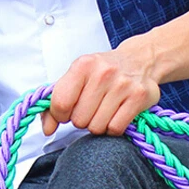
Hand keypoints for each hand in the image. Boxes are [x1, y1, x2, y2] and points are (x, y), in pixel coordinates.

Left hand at [42, 42, 160, 137]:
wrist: (141, 59)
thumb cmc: (102, 73)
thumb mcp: (76, 79)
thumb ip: (55, 104)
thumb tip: (47, 129)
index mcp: (83, 65)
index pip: (60, 104)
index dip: (60, 115)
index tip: (67, 111)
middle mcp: (104, 72)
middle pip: (79, 120)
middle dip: (82, 119)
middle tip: (92, 107)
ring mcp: (123, 84)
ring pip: (96, 127)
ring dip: (98, 125)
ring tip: (104, 110)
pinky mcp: (139, 97)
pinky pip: (114, 129)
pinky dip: (113, 128)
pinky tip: (116, 114)